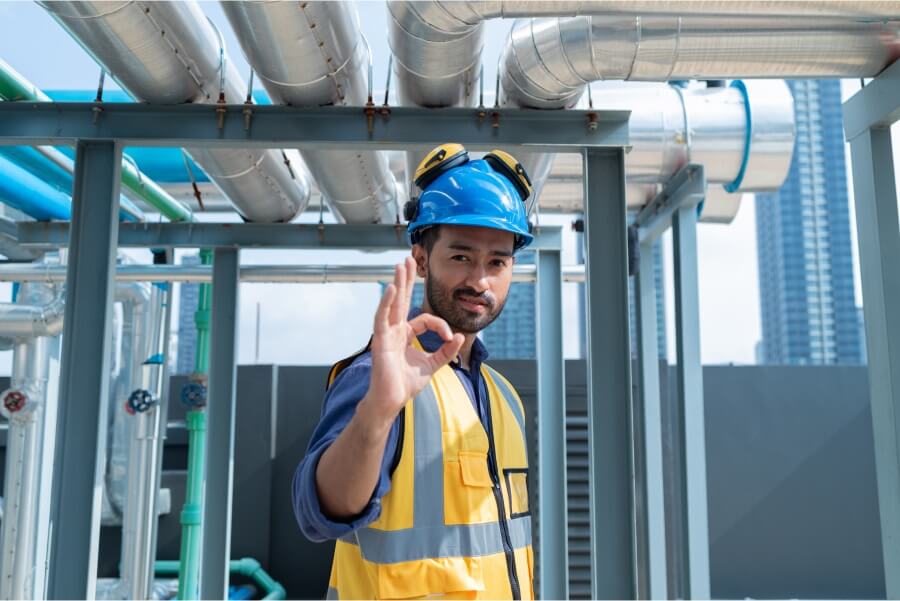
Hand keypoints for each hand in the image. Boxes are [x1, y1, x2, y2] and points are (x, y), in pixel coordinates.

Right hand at [359, 257, 463, 425]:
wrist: (392, 400)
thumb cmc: (406, 384)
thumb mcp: (433, 365)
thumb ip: (446, 351)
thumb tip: (461, 336)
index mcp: (405, 335)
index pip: (425, 320)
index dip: (441, 326)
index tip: (451, 339)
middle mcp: (394, 330)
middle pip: (401, 300)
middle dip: (406, 280)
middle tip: (408, 260)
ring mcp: (386, 333)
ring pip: (392, 303)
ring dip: (397, 283)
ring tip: (400, 265)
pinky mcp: (380, 340)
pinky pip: (382, 317)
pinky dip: (386, 302)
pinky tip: (391, 288)